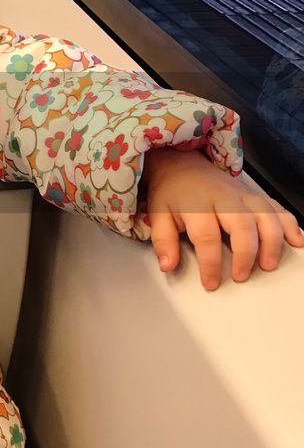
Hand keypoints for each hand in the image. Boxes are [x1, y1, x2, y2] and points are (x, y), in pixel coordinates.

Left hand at [143, 147, 303, 290]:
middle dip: (245, 253)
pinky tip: (296, 242)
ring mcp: (243, 195)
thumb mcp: (159, 213)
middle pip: (242, 224)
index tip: (211, 283)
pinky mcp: (255, 196)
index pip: (207, 235)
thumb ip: (164, 241)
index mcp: (197, 203)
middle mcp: (224, 198)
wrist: (184, 164)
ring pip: (266, 215)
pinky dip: (290, 224)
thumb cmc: (173, 192)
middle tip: (241, 276)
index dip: (211, 262)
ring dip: (272, 241)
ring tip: (269, 265)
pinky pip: (277, 208)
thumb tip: (168, 266)